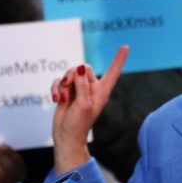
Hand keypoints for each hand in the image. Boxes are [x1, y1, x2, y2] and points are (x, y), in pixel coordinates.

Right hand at [51, 46, 128, 172]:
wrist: (65, 136)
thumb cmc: (78, 124)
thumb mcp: (83, 104)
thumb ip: (82, 85)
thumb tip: (78, 68)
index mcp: (101, 91)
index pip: (112, 72)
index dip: (118, 59)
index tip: (125, 46)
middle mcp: (91, 88)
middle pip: (82, 68)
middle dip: (72, 75)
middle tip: (67, 85)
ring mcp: (78, 89)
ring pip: (69, 74)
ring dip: (63, 85)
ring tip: (63, 98)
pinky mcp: (66, 91)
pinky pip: (59, 81)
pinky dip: (56, 88)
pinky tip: (56, 99)